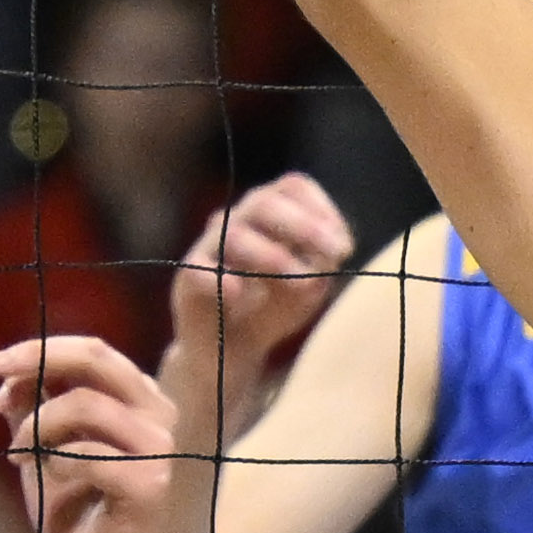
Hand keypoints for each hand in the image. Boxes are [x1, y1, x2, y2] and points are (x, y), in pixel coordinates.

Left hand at [0, 334, 177, 532]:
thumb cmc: (73, 504)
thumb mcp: (42, 446)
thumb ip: (31, 405)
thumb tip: (8, 373)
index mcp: (138, 397)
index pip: (92, 351)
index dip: (42, 349)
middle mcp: (158, 413)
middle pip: (97, 359)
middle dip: (40, 359)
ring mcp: (159, 448)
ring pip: (86, 404)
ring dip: (38, 425)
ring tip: (16, 453)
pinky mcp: (150, 484)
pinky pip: (89, 454)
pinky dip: (57, 460)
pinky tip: (49, 475)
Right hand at [162, 173, 353, 440]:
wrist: (232, 346)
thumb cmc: (275, 304)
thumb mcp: (310, 285)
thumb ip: (322, 264)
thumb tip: (334, 248)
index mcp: (270, 211)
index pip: (293, 187)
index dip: (322, 208)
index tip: (344, 246)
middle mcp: (237, 218)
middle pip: (264, 202)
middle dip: (303, 227)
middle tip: (333, 255)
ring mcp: (209, 246)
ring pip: (233, 234)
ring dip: (270, 254)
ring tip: (301, 281)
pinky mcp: (188, 278)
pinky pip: (198, 270)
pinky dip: (217, 278)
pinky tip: (237, 292)